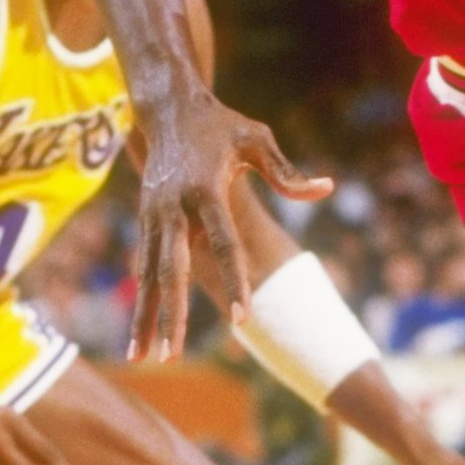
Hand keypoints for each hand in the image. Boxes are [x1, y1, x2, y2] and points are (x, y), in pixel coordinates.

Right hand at [129, 85, 331, 362]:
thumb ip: (287, 172)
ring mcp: (153, 215)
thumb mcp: (256, 139)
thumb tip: (327, 189)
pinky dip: (140, 301)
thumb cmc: (220, 123)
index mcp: (205, 188)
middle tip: (173, 355)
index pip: (223, 242)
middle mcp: (173, 206)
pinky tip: (138, 334)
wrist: (167, 106)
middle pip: (172, 269)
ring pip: (148, 275)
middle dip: (172, 314)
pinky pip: (143, 267)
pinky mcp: (144, 221)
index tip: (244, 316)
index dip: (235, 280)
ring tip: (142, 358)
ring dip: (146, 317)